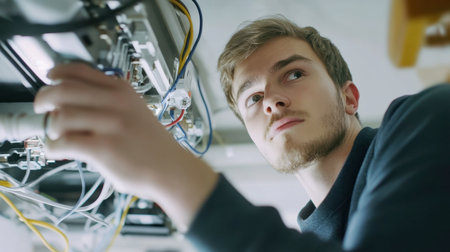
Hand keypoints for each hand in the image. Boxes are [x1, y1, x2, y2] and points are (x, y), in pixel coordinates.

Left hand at [34, 63, 217, 229]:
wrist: (170, 168)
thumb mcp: (134, 110)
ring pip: (60, 117)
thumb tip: (67, 102)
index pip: (79, 71)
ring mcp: (110, 125)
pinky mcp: (103, 148)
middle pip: (63, 90)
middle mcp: (115, 102)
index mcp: (121, 90)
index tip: (49, 79)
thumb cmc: (150, 143)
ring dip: (51, 128)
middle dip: (44, 99)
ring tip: (58, 136)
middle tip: (41, 109)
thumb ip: (108, 101)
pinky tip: (58, 150)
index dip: (57, 73)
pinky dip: (53, 147)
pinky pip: (63, 142)